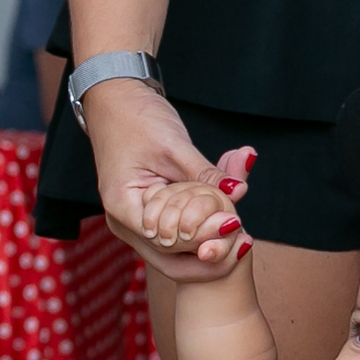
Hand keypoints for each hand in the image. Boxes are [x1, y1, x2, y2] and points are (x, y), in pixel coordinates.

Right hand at [81, 79, 255, 279]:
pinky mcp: (148, 217)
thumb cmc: (137, 117)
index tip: (235, 227)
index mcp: (123, 208)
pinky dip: (202, 229)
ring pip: (176, 252)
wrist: (115, 100)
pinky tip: (228, 222)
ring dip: (209, 243)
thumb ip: (206, 174)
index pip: (168, 243)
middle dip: (210, 253)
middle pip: (172, 259)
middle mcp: (125, 224)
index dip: (203, 240)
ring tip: (242, 236)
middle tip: (245, 243)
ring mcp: (136, 223)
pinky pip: (177, 234)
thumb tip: (240, 190)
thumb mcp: (175, 146)